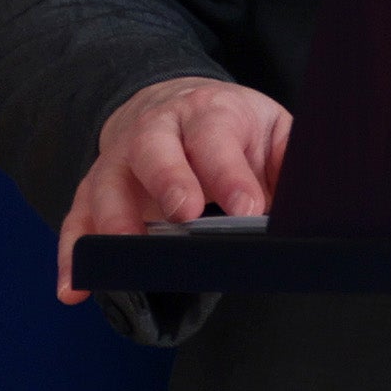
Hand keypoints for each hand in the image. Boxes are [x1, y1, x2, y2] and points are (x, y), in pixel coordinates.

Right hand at [60, 77, 292, 302]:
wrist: (174, 103)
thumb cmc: (230, 127)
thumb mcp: (271, 129)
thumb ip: (292, 159)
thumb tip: (318, 199)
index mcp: (206, 113)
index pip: (215, 137)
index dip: (230, 172)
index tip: (249, 208)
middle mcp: (155, 130)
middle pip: (153, 149)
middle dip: (168, 180)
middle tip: (186, 215)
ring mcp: (119, 160)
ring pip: (106, 184)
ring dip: (114, 222)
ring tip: (124, 258)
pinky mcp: (96, 189)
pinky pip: (77, 218)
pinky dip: (72, 254)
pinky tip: (75, 287)